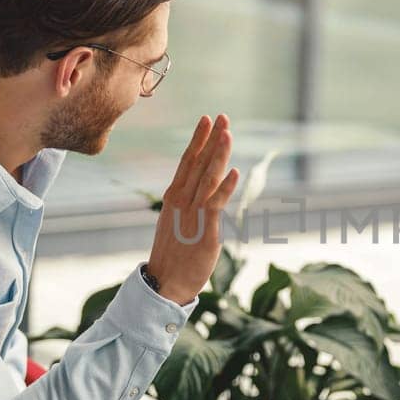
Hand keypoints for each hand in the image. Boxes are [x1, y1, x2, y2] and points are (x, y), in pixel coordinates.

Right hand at [147, 115, 239, 302]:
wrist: (165, 284)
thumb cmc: (173, 255)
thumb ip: (186, 204)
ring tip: (228, 133)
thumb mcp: (176, 222)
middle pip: (197, 163)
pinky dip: (224, 187)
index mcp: (174, 197)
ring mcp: (192, 214)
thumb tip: (195, 190)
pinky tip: (234, 172)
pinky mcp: (205, 230)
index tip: (206, 120)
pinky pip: (215, 205)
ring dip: (218, 155)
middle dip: (210, 139)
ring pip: (207, 178)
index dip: (198, 140)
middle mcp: (182, 201)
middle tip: (221, 116)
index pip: (187, 162)